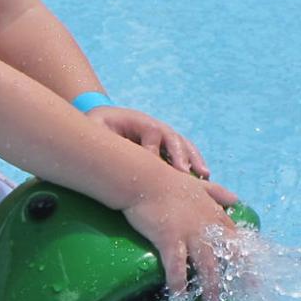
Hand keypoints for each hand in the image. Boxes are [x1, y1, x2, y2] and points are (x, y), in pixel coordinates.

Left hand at [88, 106, 210, 177]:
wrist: (108, 121)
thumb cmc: (100, 125)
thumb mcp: (96, 125)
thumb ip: (105, 135)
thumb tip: (113, 151)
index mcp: (140, 122)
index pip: (153, 132)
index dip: (153, 149)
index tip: (151, 164)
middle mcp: (157, 128)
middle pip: (174, 138)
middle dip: (180, 156)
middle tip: (184, 172)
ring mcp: (166, 137)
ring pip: (185, 146)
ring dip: (194, 160)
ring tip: (203, 175)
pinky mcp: (169, 148)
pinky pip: (187, 154)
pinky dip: (196, 164)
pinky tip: (205, 179)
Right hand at [123, 164, 238, 300]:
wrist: (144, 179)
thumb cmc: (169, 182)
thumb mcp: (199, 185)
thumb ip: (218, 193)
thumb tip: (236, 199)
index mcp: (214, 215)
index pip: (237, 240)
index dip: (247, 258)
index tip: (256, 273)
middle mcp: (206, 226)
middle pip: (227, 256)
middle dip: (238, 277)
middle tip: (247, 295)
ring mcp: (189, 234)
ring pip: (206, 266)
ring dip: (211, 287)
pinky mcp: (169, 239)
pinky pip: (177, 266)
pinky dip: (179, 283)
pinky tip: (179, 296)